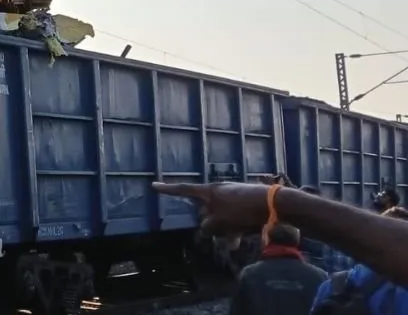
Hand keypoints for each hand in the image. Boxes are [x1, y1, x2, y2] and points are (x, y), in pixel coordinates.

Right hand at [152, 181, 271, 235]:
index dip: (168, 190)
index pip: (183, 190)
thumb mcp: (219, 220)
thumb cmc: (243, 210)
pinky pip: (234, 221)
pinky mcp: (246, 207)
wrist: (276, 206)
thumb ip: (207, 226)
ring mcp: (233, 199)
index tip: (153, 186)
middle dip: (209, 224)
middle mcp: (219, 193)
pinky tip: (240, 241)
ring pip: (220, 219)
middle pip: (204, 211)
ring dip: (223, 231)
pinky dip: (234, 231)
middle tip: (219, 233)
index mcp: (209, 191)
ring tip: (233, 242)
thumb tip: (206, 229)